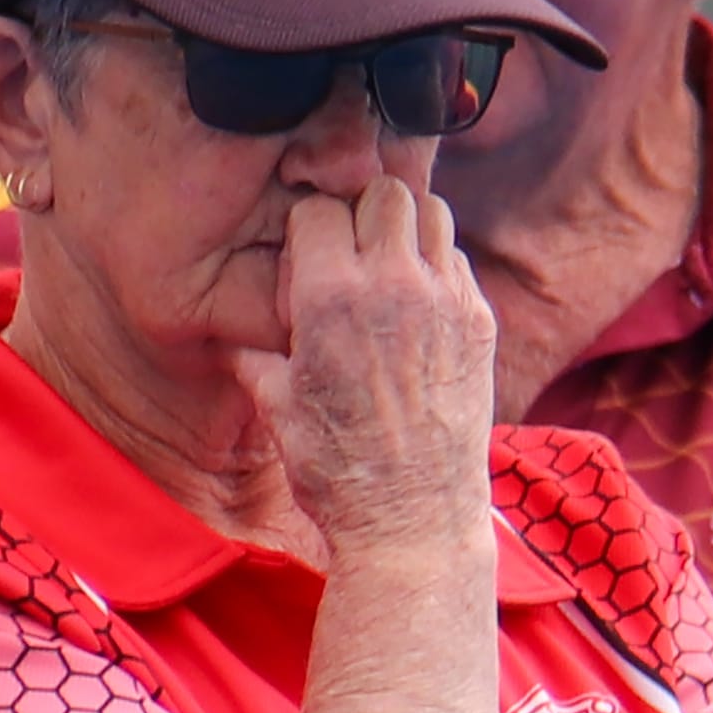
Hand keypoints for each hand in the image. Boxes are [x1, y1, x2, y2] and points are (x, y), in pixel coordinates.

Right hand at [233, 176, 495, 554]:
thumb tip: (233, 335)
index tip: (305, 260)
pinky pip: (455, 258)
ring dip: (404, 227)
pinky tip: (417, 304)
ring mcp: (443, 300)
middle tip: (350, 250)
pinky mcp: (478, 321)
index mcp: (329, 298)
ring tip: (387, 267)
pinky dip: (436, 265)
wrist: (412, 520)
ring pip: (428, 210)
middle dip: (359, 212)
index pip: (318, 208)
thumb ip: (254, 355)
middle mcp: (391, 285)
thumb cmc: (336, 471)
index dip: (307, 230)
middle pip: (380, 191)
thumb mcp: (277, 409)